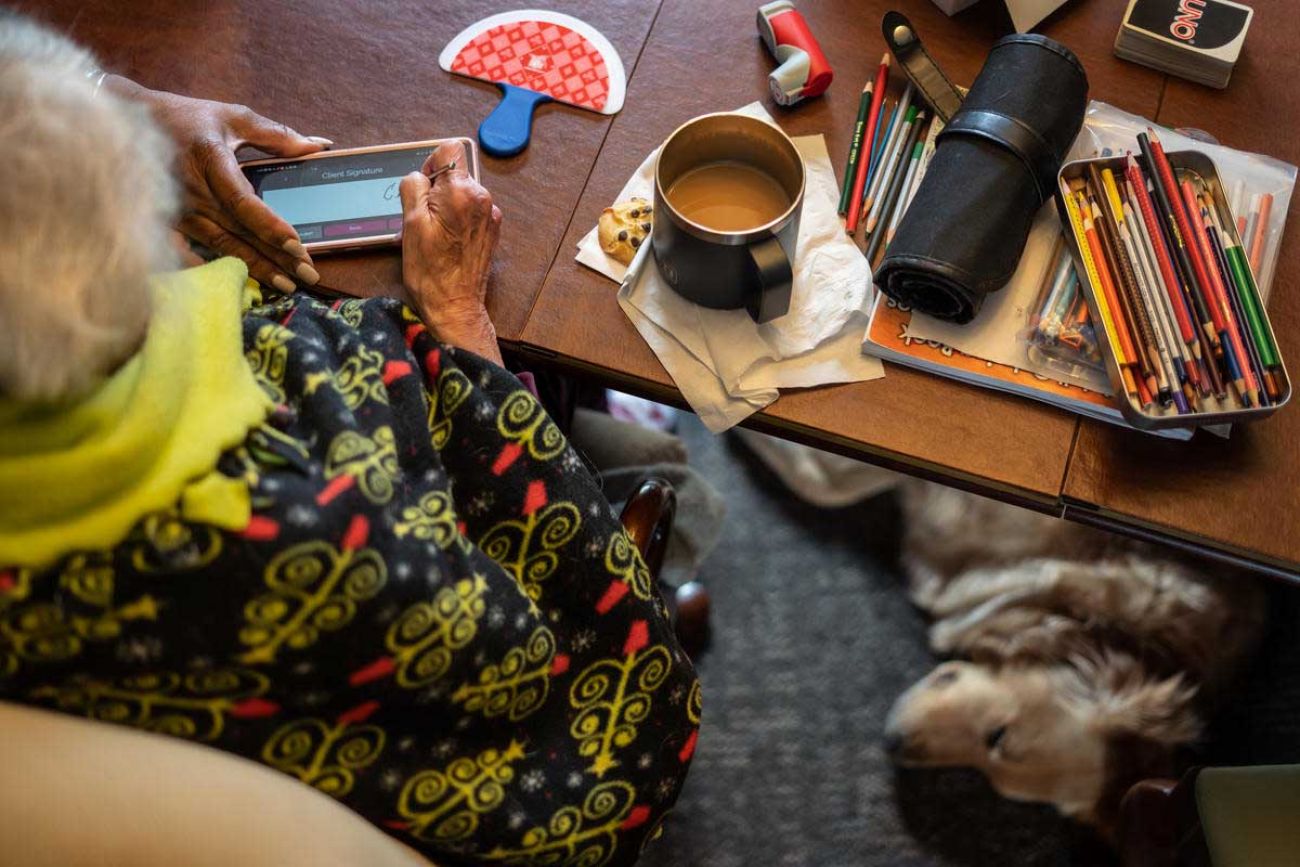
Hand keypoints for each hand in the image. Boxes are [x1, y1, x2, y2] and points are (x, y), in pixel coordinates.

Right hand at [108, 76, 329, 293]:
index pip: (243, 201)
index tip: (297, 245)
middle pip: (239, 231)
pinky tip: (231, 285)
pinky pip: (185, 252)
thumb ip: (276, 135)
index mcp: (211, 160)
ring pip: (221, 246)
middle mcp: (192, 189)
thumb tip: (318, 147)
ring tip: (286, 285)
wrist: (126, 120)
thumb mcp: (232, 117)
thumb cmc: (185, 118)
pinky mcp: (164, 220)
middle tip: (309, 276)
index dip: (270, 225)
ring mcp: (176, 209)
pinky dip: (207, 270)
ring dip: (254, 268)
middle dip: (276, 256)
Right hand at [399, 141, 503, 363]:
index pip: (450, 149)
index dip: (431, 162)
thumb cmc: (431, 271)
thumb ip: (414, 187)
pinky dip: (458, 218)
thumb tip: (419, 176)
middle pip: (456, 172)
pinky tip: (447, 240)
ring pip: (462, 192)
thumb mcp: (410, 223)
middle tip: (423, 217)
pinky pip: (471, 210)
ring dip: (446, 205)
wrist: (455, 306)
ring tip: (434, 233)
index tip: (423, 186)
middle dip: (436, 188)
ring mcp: (490, 215)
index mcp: (461, 192)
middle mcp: (482, 199)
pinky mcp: (492, 230)